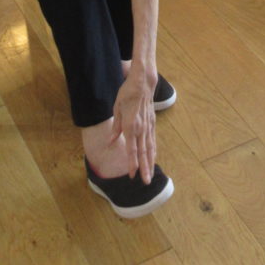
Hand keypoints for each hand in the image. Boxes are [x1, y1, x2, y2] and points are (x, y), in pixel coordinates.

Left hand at [108, 66, 157, 181]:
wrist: (143, 82)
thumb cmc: (127, 94)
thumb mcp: (116, 108)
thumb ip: (115, 127)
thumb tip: (111, 142)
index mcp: (130, 125)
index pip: (131, 148)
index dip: (132, 162)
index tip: (132, 175)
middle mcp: (141, 128)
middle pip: (143, 152)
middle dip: (144, 168)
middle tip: (146, 182)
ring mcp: (148, 126)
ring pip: (150, 148)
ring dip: (150, 162)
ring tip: (150, 175)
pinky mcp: (152, 123)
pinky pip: (152, 140)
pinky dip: (153, 151)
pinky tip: (153, 158)